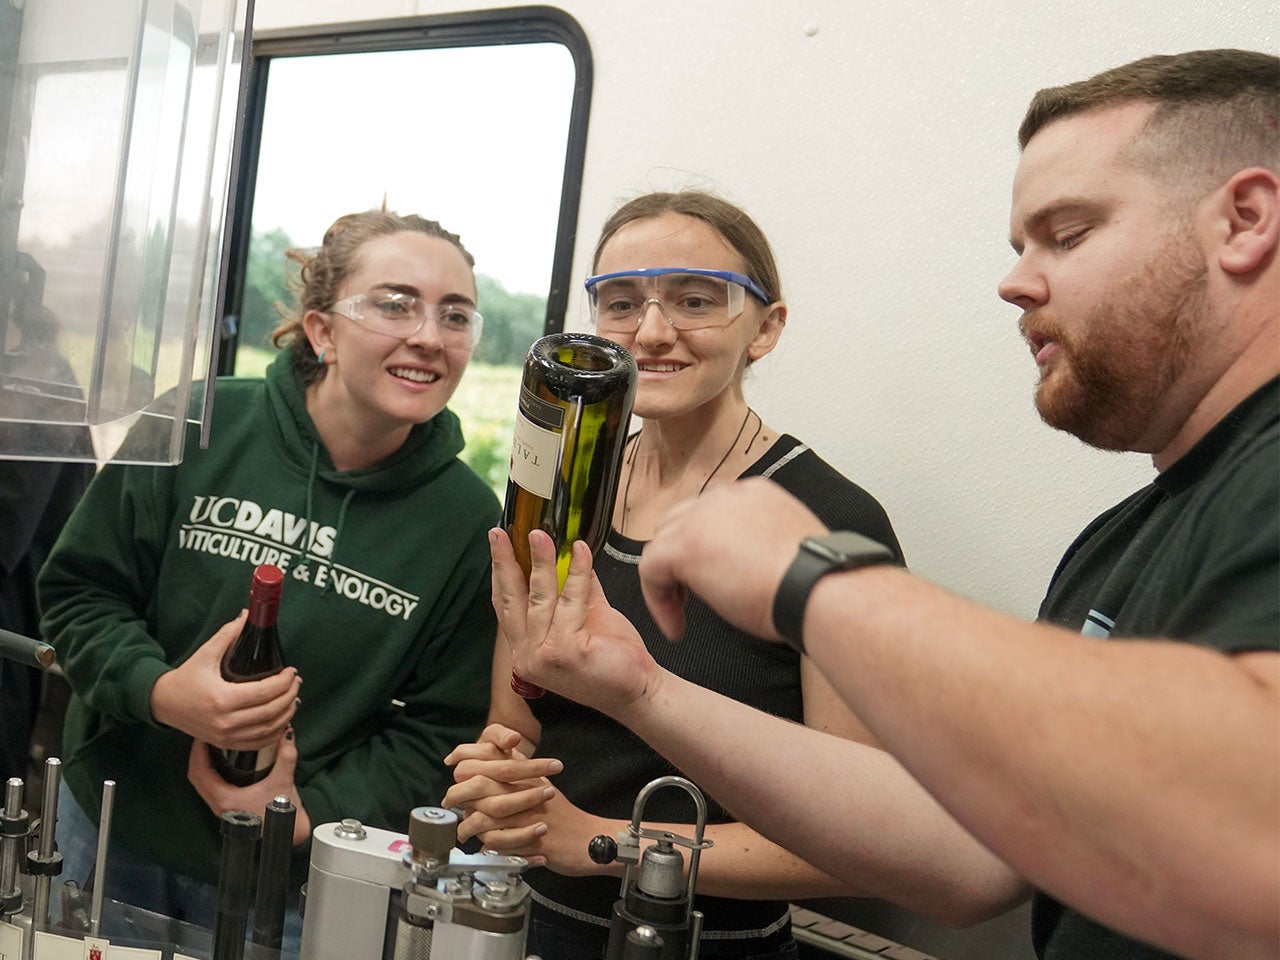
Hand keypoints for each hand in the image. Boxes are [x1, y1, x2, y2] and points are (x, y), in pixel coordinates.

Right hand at [151, 611, 300, 749]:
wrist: (163, 703)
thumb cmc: (185, 678)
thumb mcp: (206, 653)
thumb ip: (228, 634)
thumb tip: (247, 615)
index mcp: (222, 698)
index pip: (264, 692)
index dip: (284, 682)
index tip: (291, 671)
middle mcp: (225, 721)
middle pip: (271, 712)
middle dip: (289, 696)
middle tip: (296, 682)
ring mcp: (226, 736)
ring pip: (268, 730)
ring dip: (286, 714)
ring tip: (293, 698)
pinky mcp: (225, 743)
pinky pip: (257, 743)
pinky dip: (274, 733)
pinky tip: (282, 720)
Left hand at [188, 730, 311, 844]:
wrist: (286, 835)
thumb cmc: (282, 814)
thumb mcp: (284, 781)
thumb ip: (286, 755)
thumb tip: (287, 733)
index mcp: (225, 799)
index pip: (200, 771)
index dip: (198, 751)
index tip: (203, 735)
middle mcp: (219, 805)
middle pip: (196, 776)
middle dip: (198, 755)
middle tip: (205, 737)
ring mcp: (222, 808)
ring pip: (202, 783)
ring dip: (203, 764)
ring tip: (212, 747)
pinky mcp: (229, 808)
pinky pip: (211, 788)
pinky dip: (211, 773)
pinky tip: (222, 763)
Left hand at [443, 725, 609, 874]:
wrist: (588, 837)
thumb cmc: (561, 815)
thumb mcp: (540, 786)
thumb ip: (516, 775)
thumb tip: (484, 770)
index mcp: (529, 774)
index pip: (493, 756)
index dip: (468, 758)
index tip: (455, 766)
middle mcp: (528, 789)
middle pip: (482, 782)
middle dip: (459, 793)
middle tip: (450, 803)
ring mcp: (529, 814)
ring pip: (486, 814)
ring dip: (469, 825)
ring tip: (464, 833)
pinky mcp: (533, 839)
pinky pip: (500, 841)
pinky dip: (488, 845)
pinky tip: (483, 847)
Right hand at [490, 527, 657, 718]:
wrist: (638, 690)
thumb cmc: (612, 658)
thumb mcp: (586, 617)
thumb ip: (574, 589)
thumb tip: (569, 554)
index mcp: (527, 648)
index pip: (505, 606)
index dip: (499, 572)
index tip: (498, 543)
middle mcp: (527, 656)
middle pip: (511, 599)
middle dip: (505, 561)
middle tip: (502, 533)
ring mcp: (543, 656)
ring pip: (540, 596)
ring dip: (540, 561)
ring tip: (541, 535)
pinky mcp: (565, 652)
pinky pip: (570, 601)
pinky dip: (576, 573)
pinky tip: (581, 552)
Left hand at [639, 477, 827, 640]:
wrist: (816, 589)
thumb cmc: (813, 583)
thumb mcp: (784, 549)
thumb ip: (755, 544)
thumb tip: (739, 566)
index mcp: (753, 493)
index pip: (711, 514)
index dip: (704, 547)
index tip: (711, 578)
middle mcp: (725, 496)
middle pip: (680, 522)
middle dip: (680, 559)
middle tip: (690, 596)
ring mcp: (703, 517)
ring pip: (663, 543)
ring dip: (668, 580)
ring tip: (681, 613)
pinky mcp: (685, 544)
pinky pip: (651, 569)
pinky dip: (658, 600)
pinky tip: (675, 624)